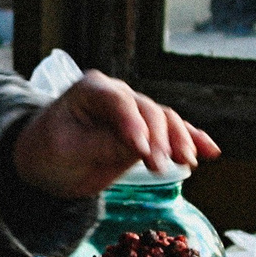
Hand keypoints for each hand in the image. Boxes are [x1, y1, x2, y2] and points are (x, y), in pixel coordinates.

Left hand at [12, 71, 219, 199]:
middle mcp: (118, 94)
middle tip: (161, 166)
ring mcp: (135, 111)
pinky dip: (191, 139)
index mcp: (91, 90)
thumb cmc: (48, 151)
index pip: (118, 102)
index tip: (141, 150)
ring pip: (166, 119)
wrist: (45, 161)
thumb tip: (140, 147)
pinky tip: (210, 151)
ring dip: (180, 140)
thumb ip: (101, 145)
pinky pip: (172, 131)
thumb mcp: (65, 151)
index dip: (133, 124)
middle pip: (148, 110)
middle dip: (159, 138)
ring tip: (187, 163)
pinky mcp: (146, 131)